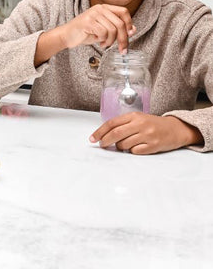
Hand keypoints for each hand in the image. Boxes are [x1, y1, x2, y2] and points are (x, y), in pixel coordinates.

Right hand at [60, 4, 135, 52]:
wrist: (66, 35)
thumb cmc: (84, 33)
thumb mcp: (104, 30)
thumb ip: (117, 28)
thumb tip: (133, 30)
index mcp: (104, 8)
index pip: (124, 12)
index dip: (129, 23)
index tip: (129, 34)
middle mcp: (99, 9)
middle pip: (120, 23)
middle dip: (123, 39)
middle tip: (122, 48)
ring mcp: (93, 14)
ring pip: (112, 30)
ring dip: (110, 41)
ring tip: (104, 43)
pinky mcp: (88, 22)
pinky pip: (103, 33)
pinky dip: (102, 40)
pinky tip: (98, 41)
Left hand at [89, 113, 203, 153]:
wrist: (175, 129)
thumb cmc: (153, 124)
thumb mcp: (138, 119)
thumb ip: (123, 124)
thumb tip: (105, 135)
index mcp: (134, 116)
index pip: (112, 123)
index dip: (100, 131)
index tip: (92, 138)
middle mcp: (140, 124)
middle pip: (116, 133)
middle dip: (105, 140)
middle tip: (102, 145)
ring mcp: (147, 135)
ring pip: (124, 144)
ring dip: (120, 147)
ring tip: (125, 144)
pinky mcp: (153, 146)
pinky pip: (135, 151)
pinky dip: (132, 151)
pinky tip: (136, 147)